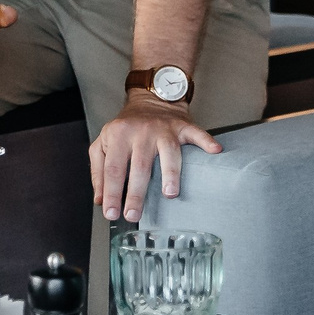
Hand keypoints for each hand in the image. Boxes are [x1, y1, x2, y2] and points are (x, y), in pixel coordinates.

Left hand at [89, 93, 220, 222]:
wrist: (149, 99)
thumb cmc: (126, 128)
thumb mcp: (103, 144)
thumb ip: (98, 171)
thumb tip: (100, 200)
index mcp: (118, 135)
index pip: (113, 169)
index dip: (111, 193)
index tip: (111, 213)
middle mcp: (141, 131)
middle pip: (139, 166)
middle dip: (136, 193)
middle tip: (133, 215)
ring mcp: (163, 128)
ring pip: (168, 152)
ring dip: (170, 173)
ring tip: (170, 194)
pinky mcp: (183, 126)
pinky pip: (196, 133)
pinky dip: (206, 141)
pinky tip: (214, 151)